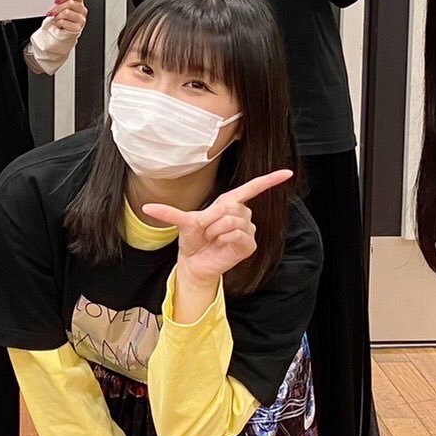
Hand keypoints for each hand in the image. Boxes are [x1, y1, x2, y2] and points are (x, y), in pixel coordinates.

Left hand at [46, 0, 86, 35]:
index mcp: (79, 1)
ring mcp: (81, 19)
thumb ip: (60, 0)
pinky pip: (64, 22)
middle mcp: (82, 10)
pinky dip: (58, 23)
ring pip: (66, 12)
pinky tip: (59, 24)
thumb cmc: (61, 16)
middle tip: (51, 11)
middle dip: (58, 7)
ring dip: (57, 16)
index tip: (56, 0)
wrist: (61, 31)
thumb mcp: (61, 6)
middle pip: (70, 3)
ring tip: (56, 18)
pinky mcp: (77, 28)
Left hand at [142, 169, 293, 286]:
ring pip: (233, 220)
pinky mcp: (248, 244)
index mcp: (229, 202)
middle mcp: (241, 214)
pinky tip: (221, 246)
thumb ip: (169, 212)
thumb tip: (147, 207)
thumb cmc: (192, 240)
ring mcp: (247, 229)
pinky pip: (237, 234)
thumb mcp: (182, 221)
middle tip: (206, 231)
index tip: (288, 172)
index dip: (270, 180)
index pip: (253, 188)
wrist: (194, 263)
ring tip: (212, 239)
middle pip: (232, 206)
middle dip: (213, 218)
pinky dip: (224, 239)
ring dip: (216, 231)